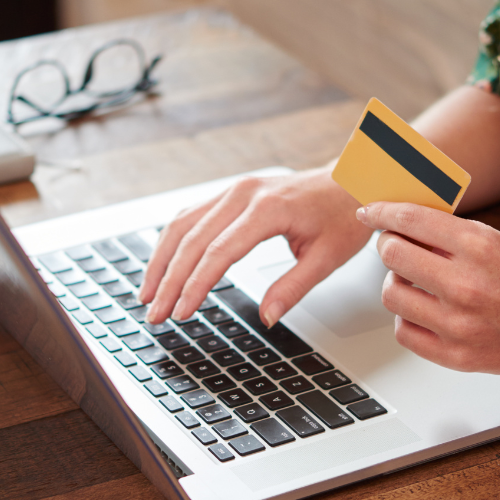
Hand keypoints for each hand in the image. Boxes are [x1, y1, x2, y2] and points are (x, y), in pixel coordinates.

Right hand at [140, 167, 372, 326]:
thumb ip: (293, 288)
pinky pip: (192, 216)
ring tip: (148, 295)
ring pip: (183, 225)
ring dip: (162, 261)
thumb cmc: (342, 217)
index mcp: (267, 209)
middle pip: (192, 239)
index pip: (219, 252)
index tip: (181, 312)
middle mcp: (243, 194)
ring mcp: (234, 190)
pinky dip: (173, 243)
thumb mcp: (327, 259)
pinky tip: (163, 266)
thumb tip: (267, 318)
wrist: (350, 181)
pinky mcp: (231, 194)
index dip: (195, 285)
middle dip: (169, 280)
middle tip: (155, 315)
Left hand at [356, 201, 499, 374]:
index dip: (382, 212)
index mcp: (480, 245)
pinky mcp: (458, 356)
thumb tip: (403, 227)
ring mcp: (460, 324)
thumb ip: (452, 237)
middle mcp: (466, 284)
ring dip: (397, 283)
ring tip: (416, 281)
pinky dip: (407, 318)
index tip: (370, 212)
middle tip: (398, 247)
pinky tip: (424, 310)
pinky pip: (405, 332)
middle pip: (392, 255)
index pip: (409, 220)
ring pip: (392, 294)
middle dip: (390, 245)